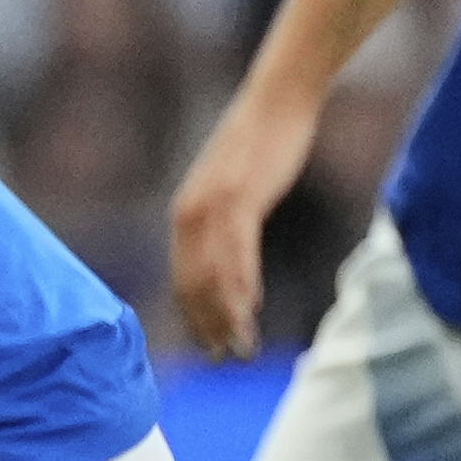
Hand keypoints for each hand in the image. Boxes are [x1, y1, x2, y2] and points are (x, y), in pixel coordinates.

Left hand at [163, 74, 314, 364]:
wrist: (277, 101)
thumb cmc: (261, 145)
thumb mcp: (236, 189)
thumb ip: (228, 222)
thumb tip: (232, 258)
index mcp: (187, 213)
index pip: (184, 276)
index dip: (195, 315)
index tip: (208, 346)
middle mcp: (190, 212)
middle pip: (193, 282)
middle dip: (207, 324)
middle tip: (223, 359)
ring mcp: (212, 204)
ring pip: (214, 273)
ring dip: (226, 314)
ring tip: (239, 347)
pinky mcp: (238, 196)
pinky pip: (237, 250)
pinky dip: (242, 283)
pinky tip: (252, 308)